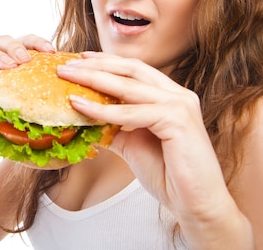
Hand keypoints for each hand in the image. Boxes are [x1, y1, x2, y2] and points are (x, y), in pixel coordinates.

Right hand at [0, 34, 54, 125]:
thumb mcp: (9, 99)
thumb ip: (25, 97)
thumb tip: (51, 106)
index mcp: (6, 52)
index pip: (24, 41)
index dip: (37, 43)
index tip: (51, 51)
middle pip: (4, 40)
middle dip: (16, 48)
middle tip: (26, 59)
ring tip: (8, 66)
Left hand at [57, 52, 230, 222]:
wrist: (195, 204)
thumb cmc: (169, 175)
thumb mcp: (133, 145)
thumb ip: (114, 128)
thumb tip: (86, 120)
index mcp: (170, 96)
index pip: (134, 69)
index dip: (106, 61)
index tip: (79, 59)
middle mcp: (178, 95)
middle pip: (131, 69)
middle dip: (96, 64)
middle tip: (67, 65)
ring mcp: (180, 105)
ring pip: (129, 85)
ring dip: (94, 79)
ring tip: (67, 77)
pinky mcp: (177, 121)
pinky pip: (132, 112)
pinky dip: (104, 109)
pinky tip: (80, 105)